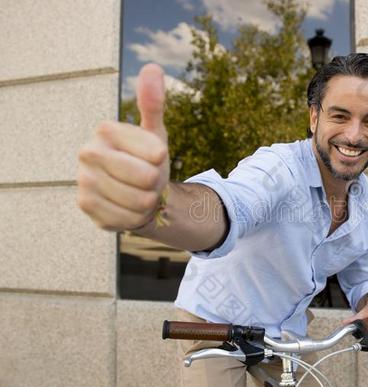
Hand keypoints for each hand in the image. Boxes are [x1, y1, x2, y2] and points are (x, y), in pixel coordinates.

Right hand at [77, 64, 169, 230]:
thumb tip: (152, 67)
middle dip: (155, 182)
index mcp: (106, 130)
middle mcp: (88, 152)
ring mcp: (83, 180)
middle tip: (147, 178)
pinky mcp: (85, 205)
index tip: (154, 158)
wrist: (133, 193)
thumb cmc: (146, 160)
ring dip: (147, 201)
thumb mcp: (154, 133)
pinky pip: (127, 217)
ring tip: (139, 193)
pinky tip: (128, 207)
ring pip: (139, 200)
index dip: (162, 160)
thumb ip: (153, 103)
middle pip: (146, 177)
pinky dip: (135, 217)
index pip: (156, 153)